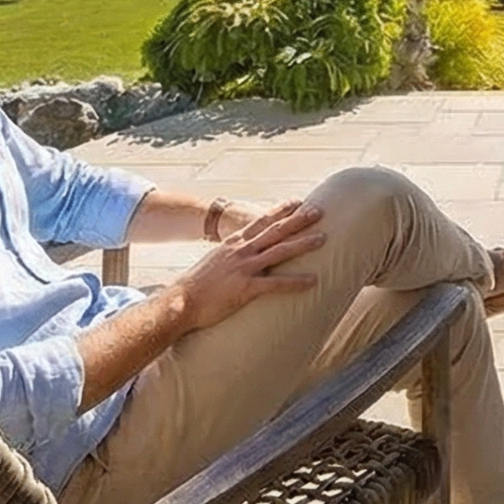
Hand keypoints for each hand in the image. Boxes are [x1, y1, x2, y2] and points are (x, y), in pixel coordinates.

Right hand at [164, 201, 324, 331]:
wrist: (179, 302)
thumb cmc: (195, 286)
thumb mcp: (214, 263)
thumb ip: (230, 257)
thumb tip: (240, 257)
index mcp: (233, 243)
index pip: (261, 221)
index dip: (281, 210)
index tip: (298, 201)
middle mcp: (240, 251)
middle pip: (275, 231)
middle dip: (298, 220)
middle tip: (319, 211)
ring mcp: (243, 268)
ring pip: (280, 251)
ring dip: (303, 244)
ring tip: (323, 239)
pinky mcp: (245, 288)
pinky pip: (276, 284)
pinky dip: (296, 282)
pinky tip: (313, 281)